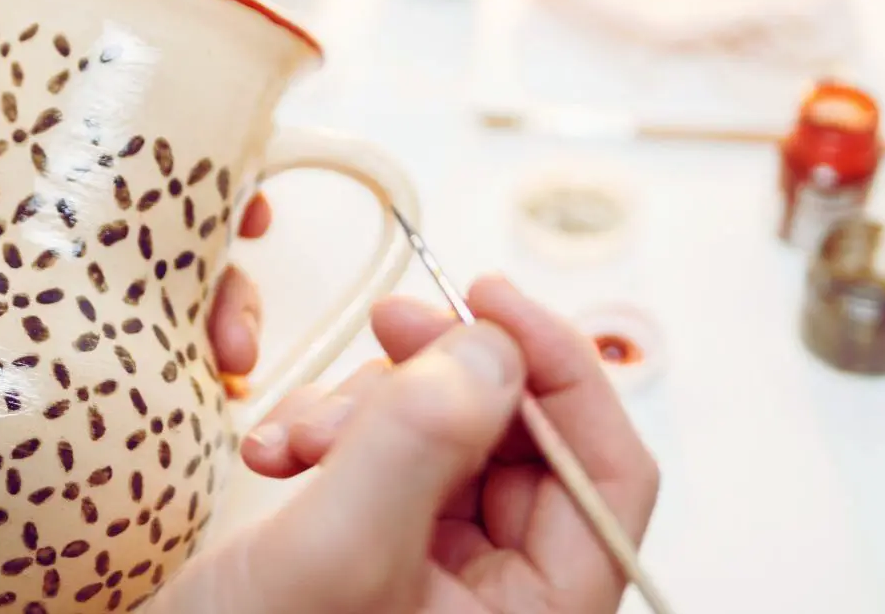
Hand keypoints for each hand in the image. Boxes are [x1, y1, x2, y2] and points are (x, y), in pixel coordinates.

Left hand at [0, 59, 270, 515]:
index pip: (104, 175)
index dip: (185, 180)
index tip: (238, 194)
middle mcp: (16, 270)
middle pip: (147, 265)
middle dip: (215, 282)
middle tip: (234, 307)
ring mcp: (18, 343)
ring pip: (136, 338)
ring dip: (196, 351)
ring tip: (222, 369)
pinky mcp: (6, 413)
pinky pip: (93, 411)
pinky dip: (147, 415)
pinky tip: (183, 421)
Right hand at [149, 275, 659, 613]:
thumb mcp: (333, 553)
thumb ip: (416, 445)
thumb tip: (493, 350)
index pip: (607, 473)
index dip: (561, 372)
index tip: (490, 300)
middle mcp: (500, 594)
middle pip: (520, 437)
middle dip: (440, 379)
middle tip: (387, 323)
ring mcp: (439, 566)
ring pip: (447, 431)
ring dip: (370, 405)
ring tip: (297, 437)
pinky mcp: (384, 541)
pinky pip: (389, 448)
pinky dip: (334, 427)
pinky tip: (277, 447)